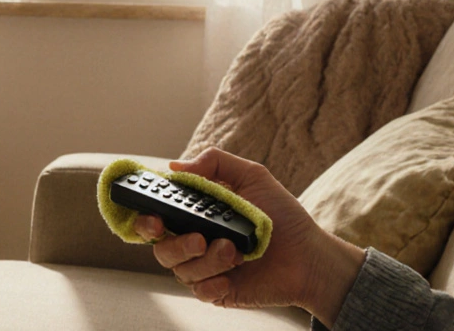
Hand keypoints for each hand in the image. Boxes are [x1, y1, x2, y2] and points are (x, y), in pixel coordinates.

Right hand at [133, 148, 364, 326]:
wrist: (309, 256)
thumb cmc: (282, 216)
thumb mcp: (253, 176)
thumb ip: (215, 162)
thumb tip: (175, 166)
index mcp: (196, 214)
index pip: (157, 216)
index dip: (145, 218)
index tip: (153, 218)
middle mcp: (194, 241)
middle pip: (161, 248)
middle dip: (175, 243)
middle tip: (198, 238)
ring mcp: (204, 268)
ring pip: (180, 269)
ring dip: (206, 260)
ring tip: (234, 252)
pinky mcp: (217, 291)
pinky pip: (199, 291)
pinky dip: (213, 282)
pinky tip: (232, 275)